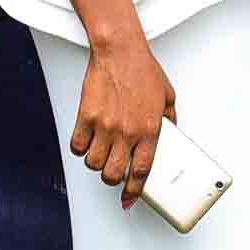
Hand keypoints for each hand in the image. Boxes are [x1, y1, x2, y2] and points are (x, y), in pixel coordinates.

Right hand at [67, 37, 173, 208]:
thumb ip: (170, 119)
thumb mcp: (167, 96)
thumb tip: (172, 132)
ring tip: (99, 153)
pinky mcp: (87, 116)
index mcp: (150, 130)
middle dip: (111, 179)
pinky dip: (79, 148)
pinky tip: (85, 141)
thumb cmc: (142, 69)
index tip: (128, 199)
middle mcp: (127, 132)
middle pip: (113, 175)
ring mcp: (105, 126)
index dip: (133, 192)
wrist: (119, 50)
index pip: (141, 173)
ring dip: (95, 163)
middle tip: (112, 171)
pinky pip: (77, 146)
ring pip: (93, 164)